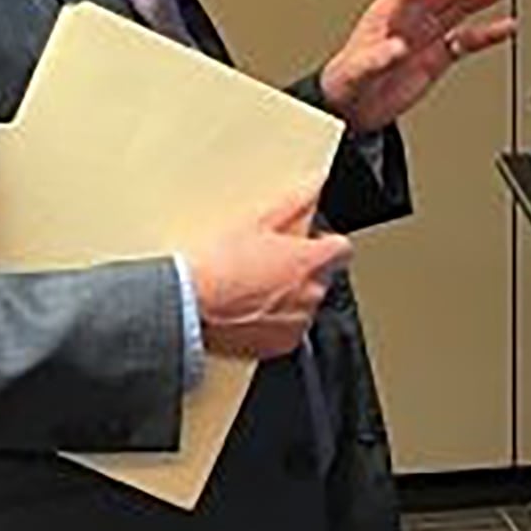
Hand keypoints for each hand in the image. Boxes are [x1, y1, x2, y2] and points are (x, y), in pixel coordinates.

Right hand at [187, 186, 352, 359]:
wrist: (189, 306)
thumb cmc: (220, 264)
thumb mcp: (257, 221)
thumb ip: (295, 202)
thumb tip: (316, 184)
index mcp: (311, 261)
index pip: (341, 249)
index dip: (325, 244)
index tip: (310, 243)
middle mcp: (312, 293)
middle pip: (320, 276)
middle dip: (301, 270)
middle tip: (268, 264)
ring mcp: (299, 322)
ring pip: (303, 304)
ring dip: (288, 297)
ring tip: (252, 287)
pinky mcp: (281, 345)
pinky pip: (287, 330)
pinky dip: (274, 322)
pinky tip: (249, 309)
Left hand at [318, 0, 515, 130]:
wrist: (351, 110)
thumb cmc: (346, 84)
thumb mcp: (357, 71)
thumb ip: (378, 59)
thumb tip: (398, 48)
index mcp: (389, 11)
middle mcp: (412, 18)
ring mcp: (427, 35)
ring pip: (461, 6)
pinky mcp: (438, 57)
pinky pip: (467, 39)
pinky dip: (487, 33)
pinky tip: (506, 26)